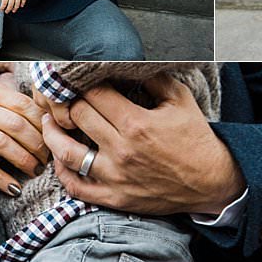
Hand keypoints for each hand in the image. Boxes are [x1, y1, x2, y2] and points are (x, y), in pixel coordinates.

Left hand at [0, 0, 26, 13]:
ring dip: (15, 8)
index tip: (1, 9)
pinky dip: (22, 3)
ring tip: (13, 11)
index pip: (4, 3)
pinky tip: (21, 6)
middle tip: (6, 12)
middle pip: (10, 5)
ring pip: (17, 4)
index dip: (2, 7)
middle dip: (8, 10)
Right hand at [0, 73, 48, 193]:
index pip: (24, 105)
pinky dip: (0, 179)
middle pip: (18, 126)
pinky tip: (13, 188)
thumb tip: (30, 110)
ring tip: (35, 170)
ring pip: (3, 144)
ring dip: (24, 161)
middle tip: (48, 157)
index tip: (53, 134)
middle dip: (39, 145)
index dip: (43, 122)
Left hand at [44, 75, 242, 215]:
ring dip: (52, 134)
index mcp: (137, 123)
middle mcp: (122, 150)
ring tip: (49, 122)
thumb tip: (127, 63)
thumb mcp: (180, 100)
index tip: (79, 81)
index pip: (94, 95)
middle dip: (68, 103)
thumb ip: (152, 78)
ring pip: (67, 153)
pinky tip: (60, 158)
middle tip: (64, 98)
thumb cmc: (195, 139)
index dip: (82, 84)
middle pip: (77, 118)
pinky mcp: (114, 198)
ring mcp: (115, 177)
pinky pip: (76, 187)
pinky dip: (62, 172)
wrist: (211, 181)